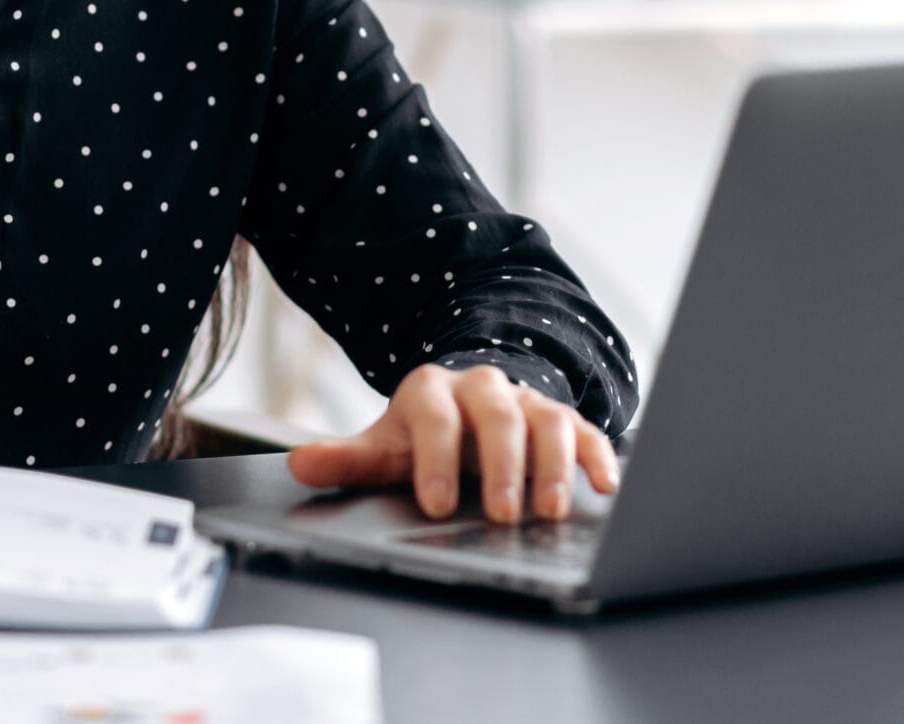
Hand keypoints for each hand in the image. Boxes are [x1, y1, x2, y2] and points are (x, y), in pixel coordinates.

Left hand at [285, 362, 620, 522]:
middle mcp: (484, 389)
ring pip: (546, 421)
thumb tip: (300, 464)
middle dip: (501, 465)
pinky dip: (596, 457)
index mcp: (433, 392)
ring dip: (551, 466)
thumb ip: (347, 459)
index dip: (435, 460)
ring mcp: (528, 403)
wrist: (468, 404)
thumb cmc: (425, 435)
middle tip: (502, 513)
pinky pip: (586, 431)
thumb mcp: (386, 446)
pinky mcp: (564, 420)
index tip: (436, 505)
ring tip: (548, 511)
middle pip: (497, 416)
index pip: (434, 418)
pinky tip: (603, 486)